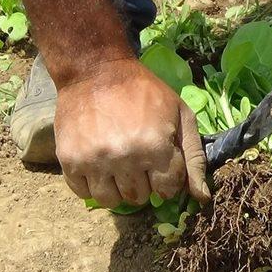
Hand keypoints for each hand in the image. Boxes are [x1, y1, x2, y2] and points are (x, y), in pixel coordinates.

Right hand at [54, 59, 209, 207]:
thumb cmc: (145, 92)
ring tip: (119, 166)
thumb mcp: (181, 116)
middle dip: (144, 183)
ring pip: (111, 201)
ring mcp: (94, 161)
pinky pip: (84, 194)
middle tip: (138, 160)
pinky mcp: (69, 161)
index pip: (168, 189)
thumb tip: (202, 197)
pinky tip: (99, 167)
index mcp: (155, 147)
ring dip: (119, 189)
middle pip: (140, 197)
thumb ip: (194, 158)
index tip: (161, 165)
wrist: (95, 71)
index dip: (168, 179)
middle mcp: (124, 158)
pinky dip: (93, 186)